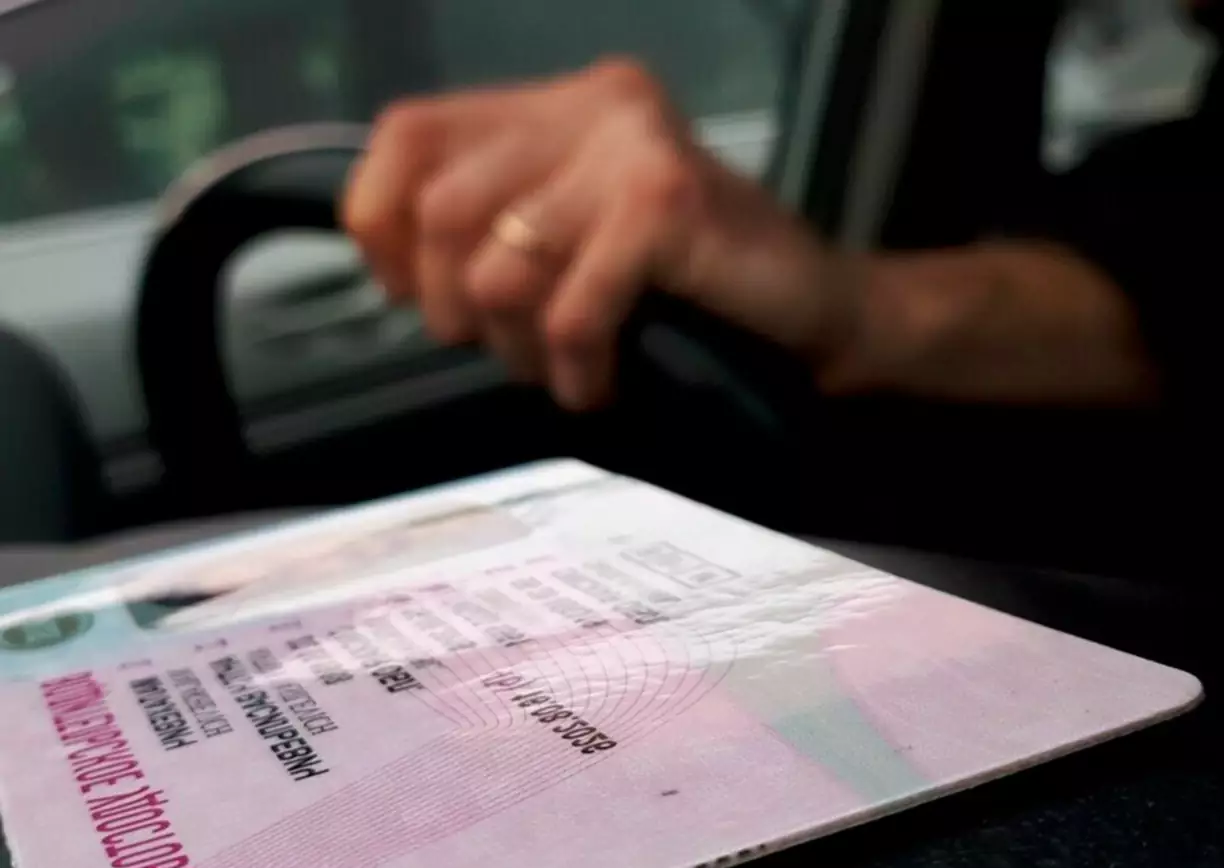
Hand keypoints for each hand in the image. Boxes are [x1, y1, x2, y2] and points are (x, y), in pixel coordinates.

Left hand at [342, 59, 857, 409]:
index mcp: (559, 103)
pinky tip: (598, 385)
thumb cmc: (697, 285)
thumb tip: (398, 268)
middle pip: (444, 207)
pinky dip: (575, 366)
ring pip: (500, 264)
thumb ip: (501, 222)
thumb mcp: (581, 234)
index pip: (410, 134)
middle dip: (454, 306)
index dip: (382, 224)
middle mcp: (593, 105)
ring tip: (558, 371)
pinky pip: (570, 308)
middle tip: (501, 352)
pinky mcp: (665, 206)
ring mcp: (632, 149)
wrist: (818, 307)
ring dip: (516, 347)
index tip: (413, 296)